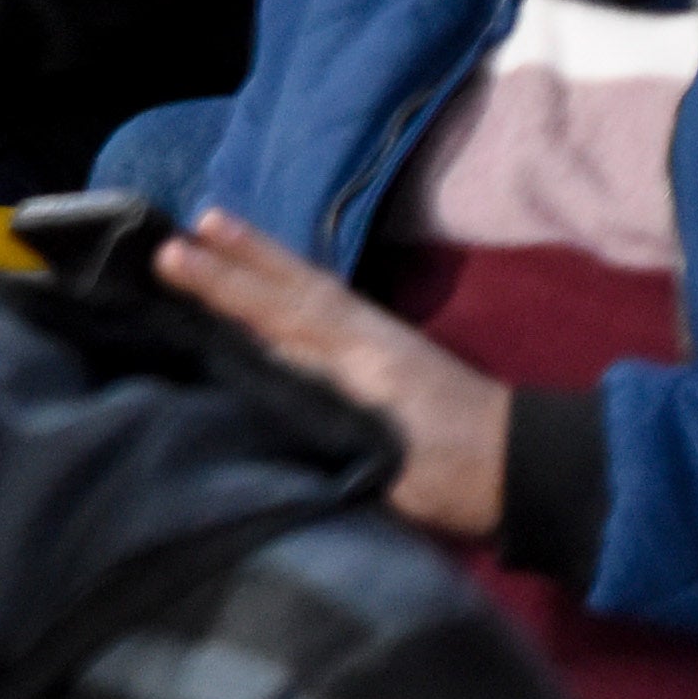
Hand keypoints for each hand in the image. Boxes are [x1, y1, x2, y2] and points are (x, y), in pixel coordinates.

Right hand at [156, 210, 506, 540]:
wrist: (527, 469)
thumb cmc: (455, 476)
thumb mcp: (387, 462)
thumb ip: (326, 424)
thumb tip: (260, 391)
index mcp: (355, 361)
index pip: (275, 317)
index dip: (224, 290)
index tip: (170, 260)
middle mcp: (360, 338)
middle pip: (288, 293)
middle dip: (234, 263)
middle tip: (182, 229)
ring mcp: (377, 339)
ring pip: (309, 288)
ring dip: (261, 257)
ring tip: (215, 222)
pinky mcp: (390, 348)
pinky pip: (327, 298)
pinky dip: (294, 277)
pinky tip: (278, 276)